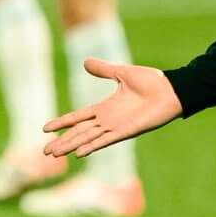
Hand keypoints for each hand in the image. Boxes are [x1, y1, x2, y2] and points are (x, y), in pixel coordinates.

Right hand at [43, 59, 181, 157]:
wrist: (171, 90)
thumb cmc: (152, 82)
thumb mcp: (122, 73)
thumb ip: (103, 70)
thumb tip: (84, 62)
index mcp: (105, 107)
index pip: (78, 117)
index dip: (62, 122)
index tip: (45, 129)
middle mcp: (108, 120)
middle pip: (79, 132)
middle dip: (62, 141)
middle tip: (44, 152)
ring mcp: (116, 127)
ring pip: (88, 138)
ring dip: (71, 146)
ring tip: (55, 154)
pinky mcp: (126, 131)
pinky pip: (105, 141)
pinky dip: (92, 147)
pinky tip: (79, 154)